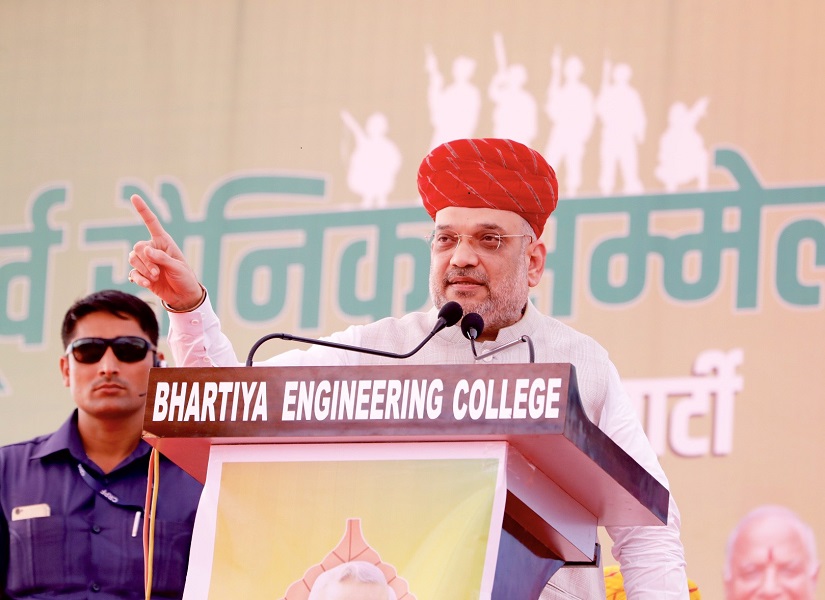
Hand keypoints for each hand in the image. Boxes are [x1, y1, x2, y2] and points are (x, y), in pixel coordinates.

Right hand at [128, 194, 203, 309]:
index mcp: (163, 242)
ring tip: (155, 277)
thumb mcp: (178, 267)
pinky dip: (138, 278)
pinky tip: (146, 284)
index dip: (143, 210)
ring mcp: (146, 262)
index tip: (134, 197)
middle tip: (157, 272)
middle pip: (137, 247)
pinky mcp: (141, 274)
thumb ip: (163, 258)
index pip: (151, 223)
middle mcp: (152, 249)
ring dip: (143, 269)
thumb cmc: (184, 277)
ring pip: (132, 258)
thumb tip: (146, 251)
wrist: (183, 295)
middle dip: (145, 260)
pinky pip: (132, 272)